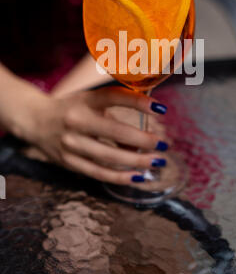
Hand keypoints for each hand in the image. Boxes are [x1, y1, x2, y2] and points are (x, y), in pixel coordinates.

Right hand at [16, 86, 168, 185]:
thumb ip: (116, 115)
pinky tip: (138, 176)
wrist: (35, 120)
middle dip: (143, 139)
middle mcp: (77, 120)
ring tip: (157, 162)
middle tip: (163, 144)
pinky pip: (98, 173)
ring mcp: (71, 143)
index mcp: (85, 100)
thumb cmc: (73, 109)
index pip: (114, 97)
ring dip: (136, 161)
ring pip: (109, 156)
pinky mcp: (68, 162)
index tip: (162, 108)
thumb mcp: (91, 101)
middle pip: (115, 131)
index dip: (138, 102)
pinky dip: (120, 177)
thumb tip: (142, 139)